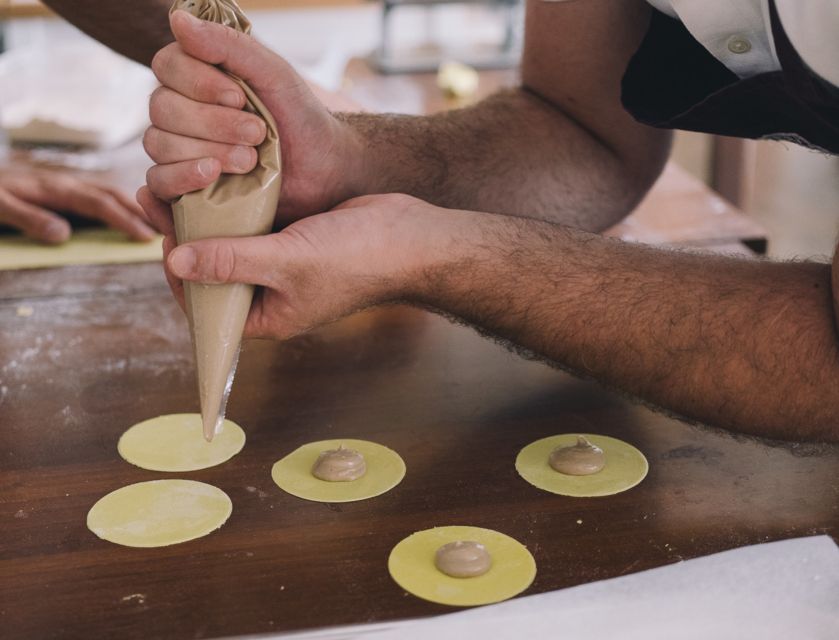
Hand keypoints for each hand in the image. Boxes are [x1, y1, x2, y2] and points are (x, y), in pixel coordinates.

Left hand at [0, 168, 154, 243]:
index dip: (124, 219)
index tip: (146, 236)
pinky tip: (123, 213)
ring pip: (105, 192)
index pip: (97, 204)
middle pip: (110, 194)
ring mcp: (60, 185)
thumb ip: (29, 219)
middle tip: (167, 226)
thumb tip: (64, 235)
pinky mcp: (57, 190)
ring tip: (153, 221)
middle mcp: (62, 183)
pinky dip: (114, 204)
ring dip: (131, 206)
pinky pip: (94, 195)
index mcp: (53, 188)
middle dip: (140, 210)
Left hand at [137, 188, 445, 338]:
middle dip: (187, 238)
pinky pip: (253, 224)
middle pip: (213, 271)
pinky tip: (217, 177)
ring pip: (230, 243)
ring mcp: (283, 265)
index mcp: (267, 317)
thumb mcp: (287, 262)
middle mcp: (270, 295)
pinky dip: (235, 205)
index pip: (206, 306)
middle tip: (160, 197)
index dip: (178, 274)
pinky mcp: (294, 237)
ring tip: (180, 182)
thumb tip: (177, 260)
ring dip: (207, 216)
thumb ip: (231, 261)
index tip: (164, 236)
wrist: (411, 237)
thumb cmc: (357, 259)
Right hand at [144, 10, 363, 220]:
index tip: (240, 97)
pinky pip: (158, 182)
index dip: (199, 83)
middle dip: (213, 123)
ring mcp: (179, 149)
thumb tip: (179, 20)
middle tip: (257, 133)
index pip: (167, 67)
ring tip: (250, 160)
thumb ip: (230, 46)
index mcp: (196, 77)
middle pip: (162, 108)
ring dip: (208, 151)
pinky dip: (181, 178)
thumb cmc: (298, 116)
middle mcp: (181, 110)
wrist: (322, 167)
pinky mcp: (185, 186)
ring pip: (159, 144)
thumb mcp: (273, 74)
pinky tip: (211, 176)